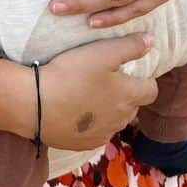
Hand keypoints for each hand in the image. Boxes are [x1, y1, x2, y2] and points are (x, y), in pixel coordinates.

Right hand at [40, 35, 159, 149]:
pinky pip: (97, 132)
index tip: (128, 70)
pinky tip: (77, 110)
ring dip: (110, 109)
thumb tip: (151, 42)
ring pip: (115, 120)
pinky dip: (93, 123)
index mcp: (129, 97)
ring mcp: (103, 134)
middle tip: (106, 79)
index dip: (144, 79)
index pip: (152, 90)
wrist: (35, 104)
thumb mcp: (101, 52)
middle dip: (126, 94)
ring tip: (89, 94)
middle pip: (134, 106)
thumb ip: (129, 46)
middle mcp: (121, 120)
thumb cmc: (70, 74)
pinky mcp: (85, 144)